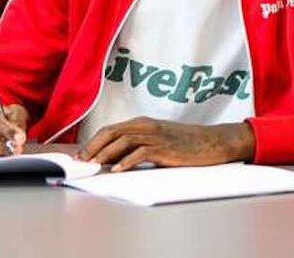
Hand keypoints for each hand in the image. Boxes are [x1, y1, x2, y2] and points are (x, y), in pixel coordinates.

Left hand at [78, 118, 254, 171]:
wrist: (212, 141)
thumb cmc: (185, 143)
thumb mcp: (157, 140)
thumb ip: (137, 146)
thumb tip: (113, 159)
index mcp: (141, 123)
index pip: (110, 129)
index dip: (93, 141)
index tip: (81, 155)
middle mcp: (145, 126)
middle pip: (111, 132)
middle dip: (93, 147)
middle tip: (81, 161)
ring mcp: (155, 135)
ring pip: (122, 141)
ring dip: (105, 154)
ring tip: (94, 166)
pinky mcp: (164, 148)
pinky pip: (140, 153)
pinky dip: (126, 161)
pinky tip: (117, 170)